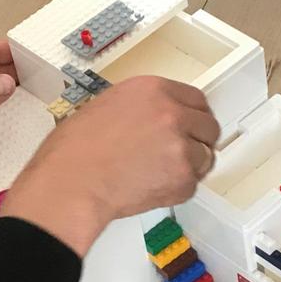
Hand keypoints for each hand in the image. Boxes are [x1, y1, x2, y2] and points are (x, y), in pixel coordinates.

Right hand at [0, 77, 218, 255]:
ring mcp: (180, 146)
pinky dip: (175, 191)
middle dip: (198, 141)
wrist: (71, 182)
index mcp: (153, 90)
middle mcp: (172, 114)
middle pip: (208, 127)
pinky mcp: (182, 178)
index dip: (195, 116)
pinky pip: (192, 186)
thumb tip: (152, 119)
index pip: (196, 99)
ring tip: (157, 174)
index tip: (192, 126)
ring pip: (204, 158)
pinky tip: (150, 187)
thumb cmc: (74, 151)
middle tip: (180, 154)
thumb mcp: (107, 106)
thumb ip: (140, 109)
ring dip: (188, 168)